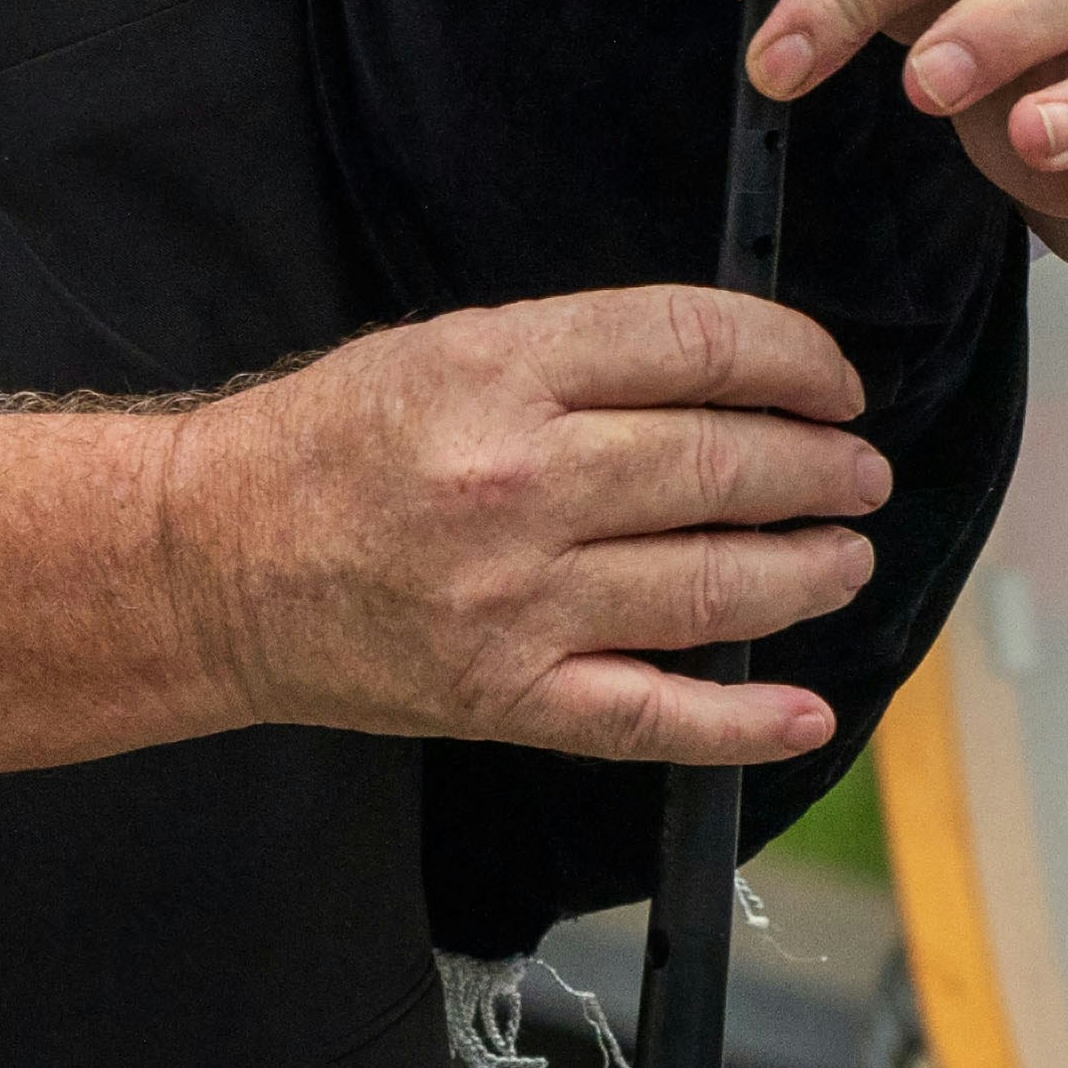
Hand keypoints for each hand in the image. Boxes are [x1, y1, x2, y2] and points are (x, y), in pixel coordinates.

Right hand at [155, 283, 881, 765]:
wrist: (206, 562)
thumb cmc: (324, 448)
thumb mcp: (445, 350)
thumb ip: (578, 360)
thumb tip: (729, 378)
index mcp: (499, 370)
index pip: (697, 345)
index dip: (796, 359)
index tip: (833, 380)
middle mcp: (517, 481)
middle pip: (721, 463)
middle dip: (821, 467)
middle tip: (860, 472)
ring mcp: (516, 601)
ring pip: (713, 586)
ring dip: (808, 570)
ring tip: (845, 554)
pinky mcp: (505, 696)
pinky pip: (655, 716)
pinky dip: (744, 722)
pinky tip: (803, 710)